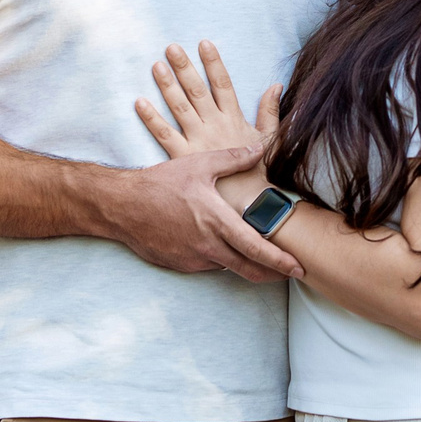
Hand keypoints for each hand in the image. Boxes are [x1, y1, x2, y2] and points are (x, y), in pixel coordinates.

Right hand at [104, 146, 304, 283]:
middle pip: (249, 269)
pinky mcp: (181, 265)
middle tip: (293, 274)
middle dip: (274, 274)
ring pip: (230, 268)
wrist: (122, 206)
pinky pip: (209, 266)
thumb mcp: (199, 164)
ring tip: (264, 260)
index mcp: (217, 221)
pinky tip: (227, 250)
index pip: (256, 248)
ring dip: (248, 266)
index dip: (280, 261)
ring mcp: (194, 259)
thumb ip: (233, 159)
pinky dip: (223, 261)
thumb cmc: (161, 182)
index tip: (299, 267)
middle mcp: (208, 246)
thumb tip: (261, 147)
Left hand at [135, 40, 279, 158]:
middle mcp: (214, 125)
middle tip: (171, 47)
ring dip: (167, 86)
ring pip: (179, 107)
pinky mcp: (183, 157)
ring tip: (156, 66)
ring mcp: (198, 140)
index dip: (213, 63)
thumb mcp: (270, 137)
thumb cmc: (262, 172)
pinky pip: (163, 135)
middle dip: (184, 67)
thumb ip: (270, 109)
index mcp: (233, 118)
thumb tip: (276, 84)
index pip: (222, 83)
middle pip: (197, 90)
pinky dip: (150, 118)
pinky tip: (139, 102)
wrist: (251, 204)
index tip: (203, 43)